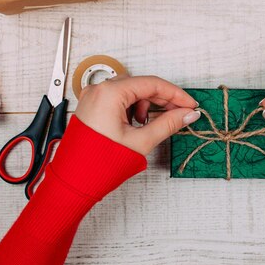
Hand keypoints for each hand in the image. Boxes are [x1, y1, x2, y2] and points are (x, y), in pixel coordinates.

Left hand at [75, 75, 200, 154]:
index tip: (189, 104)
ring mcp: (93, 97)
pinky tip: (138, 123)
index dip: (175, 94)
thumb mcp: (141, 141)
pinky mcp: (92, 107)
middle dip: (162, 100)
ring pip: (130, 91)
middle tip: (180, 113)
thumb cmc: (98, 163)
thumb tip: (186, 114)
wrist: (75, 180)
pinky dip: (132, 108)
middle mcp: (99, 90)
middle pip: (141, 85)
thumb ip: (168, 124)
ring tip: (150, 124)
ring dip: (146, 104)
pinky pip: (118, 99)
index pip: (151, 84)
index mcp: (109, 93)